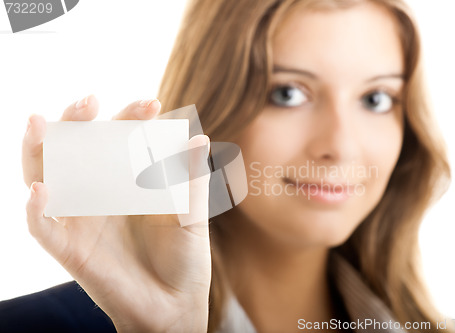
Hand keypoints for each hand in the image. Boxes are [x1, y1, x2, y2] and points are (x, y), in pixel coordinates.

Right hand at [22, 95, 211, 332]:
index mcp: (125, 182)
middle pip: (75, 149)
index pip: (118, 139)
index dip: (130, 118)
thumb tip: (199, 137)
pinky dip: (35, 209)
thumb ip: (190, 179)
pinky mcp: (69, 249)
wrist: (176, 306)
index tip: (153, 104)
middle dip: (77, 122)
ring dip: (39, 151)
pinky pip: (42, 227)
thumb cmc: (184, 259)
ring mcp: (80, 219)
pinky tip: (41, 190)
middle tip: (91, 102)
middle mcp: (97, 194)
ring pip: (45, 177)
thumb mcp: (191, 215)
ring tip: (41, 124)